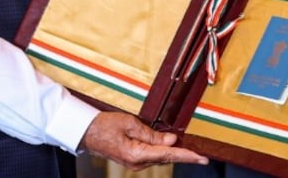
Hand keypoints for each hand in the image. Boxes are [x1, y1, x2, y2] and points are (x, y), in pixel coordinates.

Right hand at [79, 111, 207, 170]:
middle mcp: (137, 163)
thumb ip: (152, 133)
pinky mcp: (133, 159)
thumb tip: (172, 139)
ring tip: (191, 151)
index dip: (187, 155)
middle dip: (185, 156)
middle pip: (167, 158)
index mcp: (137, 154)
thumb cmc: (104, 125)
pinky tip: (172, 147)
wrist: (85, 132)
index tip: (202, 158)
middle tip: (203, 156)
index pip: (168, 154)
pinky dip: (164, 152)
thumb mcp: (129, 123)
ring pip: (161, 157)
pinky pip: (153, 155)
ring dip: (175, 153)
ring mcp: (134, 163)